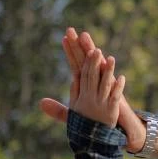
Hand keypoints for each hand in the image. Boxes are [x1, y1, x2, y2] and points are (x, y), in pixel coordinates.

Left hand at [41, 28, 147, 151]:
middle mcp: (98, 81)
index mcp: (87, 83)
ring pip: (101, 69)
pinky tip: (109, 63)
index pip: (76, 64)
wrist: (116, 128)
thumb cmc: (95, 119)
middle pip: (87, 61)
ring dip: (96, 58)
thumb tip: (40, 103)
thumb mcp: (74, 114)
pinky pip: (113, 84)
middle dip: (79, 46)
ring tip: (90, 44)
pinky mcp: (115, 97)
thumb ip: (58, 110)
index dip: (71, 52)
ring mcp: (107, 87)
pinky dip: (112, 75)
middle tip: (72, 30)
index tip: (63, 38)